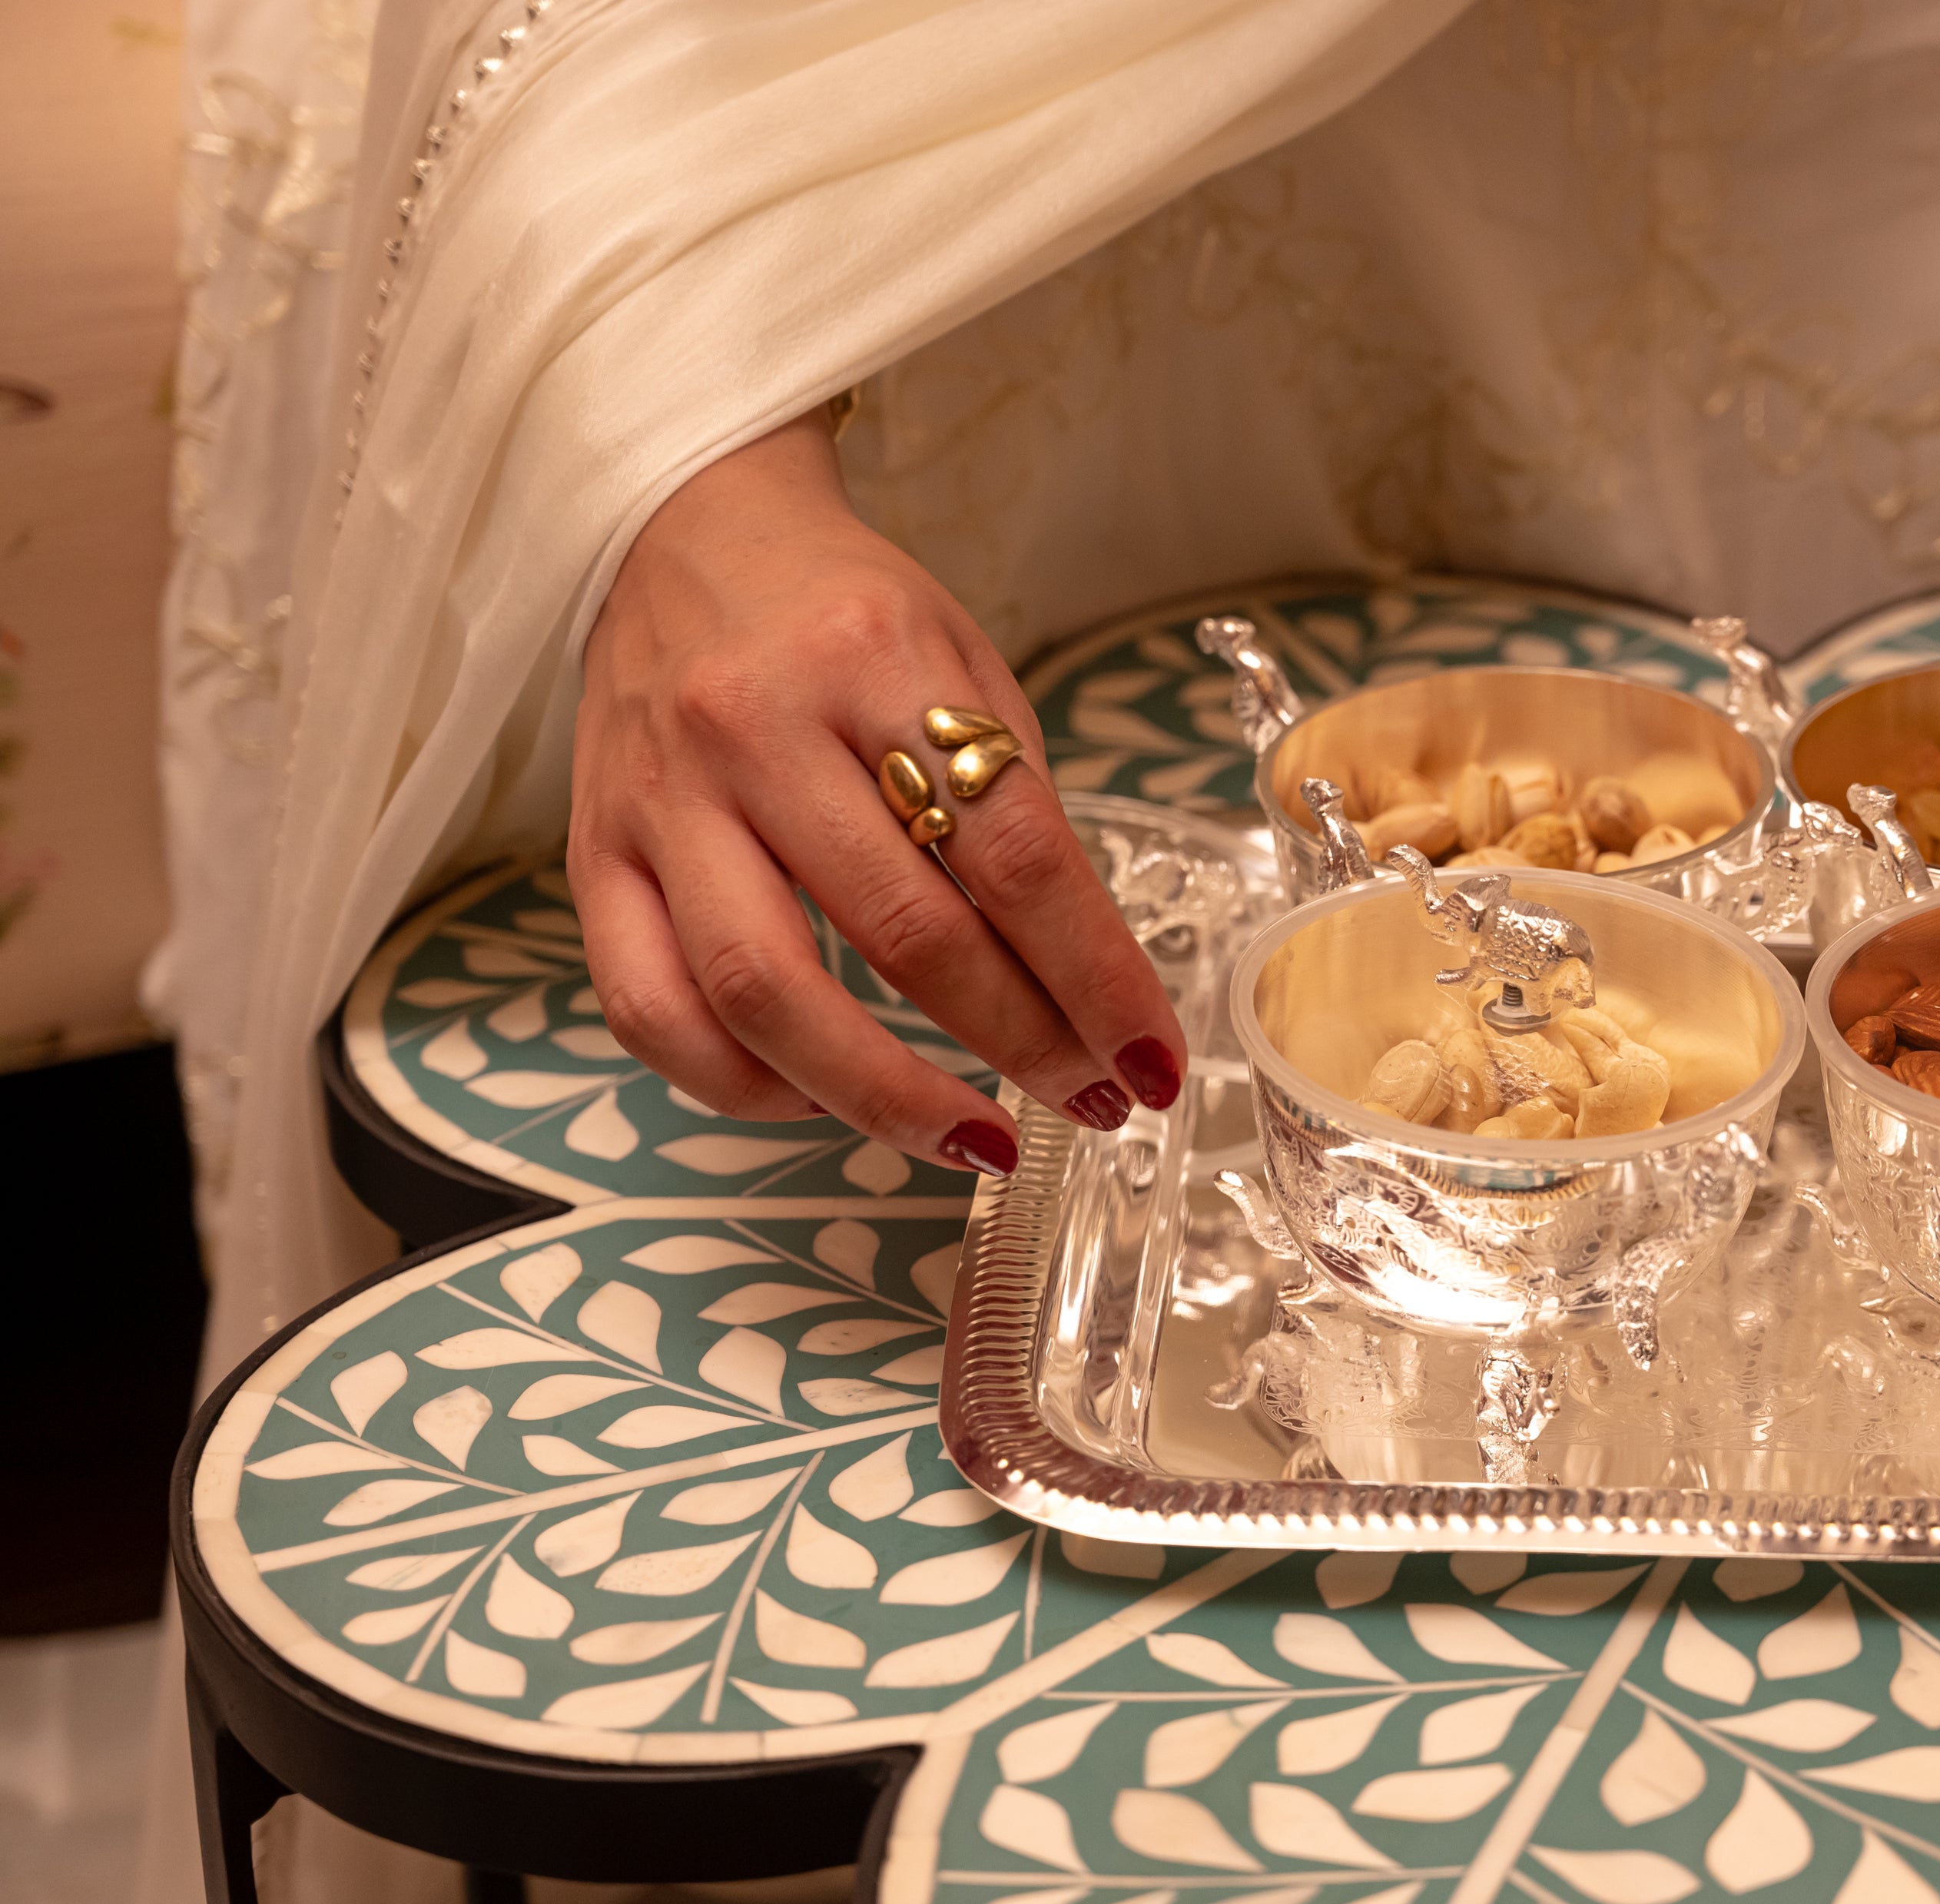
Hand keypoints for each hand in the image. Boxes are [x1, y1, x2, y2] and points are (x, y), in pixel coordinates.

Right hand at [571, 408, 1181, 1172]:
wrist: (680, 530)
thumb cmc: (840, 612)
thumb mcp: (961, 665)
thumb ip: (1012, 808)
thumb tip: (1086, 979)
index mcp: (875, 659)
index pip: (1013, 852)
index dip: (1096, 975)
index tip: (1151, 1056)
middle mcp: (755, 726)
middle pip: (902, 933)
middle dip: (1018, 1043)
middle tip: (1091, 1099)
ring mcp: (659, 797)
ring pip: (762, 993)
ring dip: (883, 1097)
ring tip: (975, 1139)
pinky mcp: (590, 852)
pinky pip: (648, 1009)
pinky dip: (742, 1084)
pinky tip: (823, 1100)